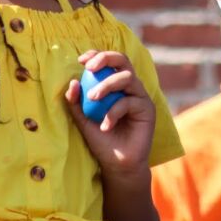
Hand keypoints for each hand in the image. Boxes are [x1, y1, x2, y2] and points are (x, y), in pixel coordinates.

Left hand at [65, 50, 155, 177]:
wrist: (117, 165)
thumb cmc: (101, 141)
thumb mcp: (84, 120)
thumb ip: (76, 103)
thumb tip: (72, 82)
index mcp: (115, 85)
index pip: (109, 62)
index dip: (97, 55)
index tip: (81, 60)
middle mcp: (130, 87)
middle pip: (123, 61)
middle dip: (106, 59)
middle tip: (89, 68)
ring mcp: (140, 97)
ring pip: (127, 78)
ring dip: (107, 85)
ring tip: (93, 99)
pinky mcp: (148, 109)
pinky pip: (130, 102)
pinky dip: (114, 112)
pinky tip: (106, 127)